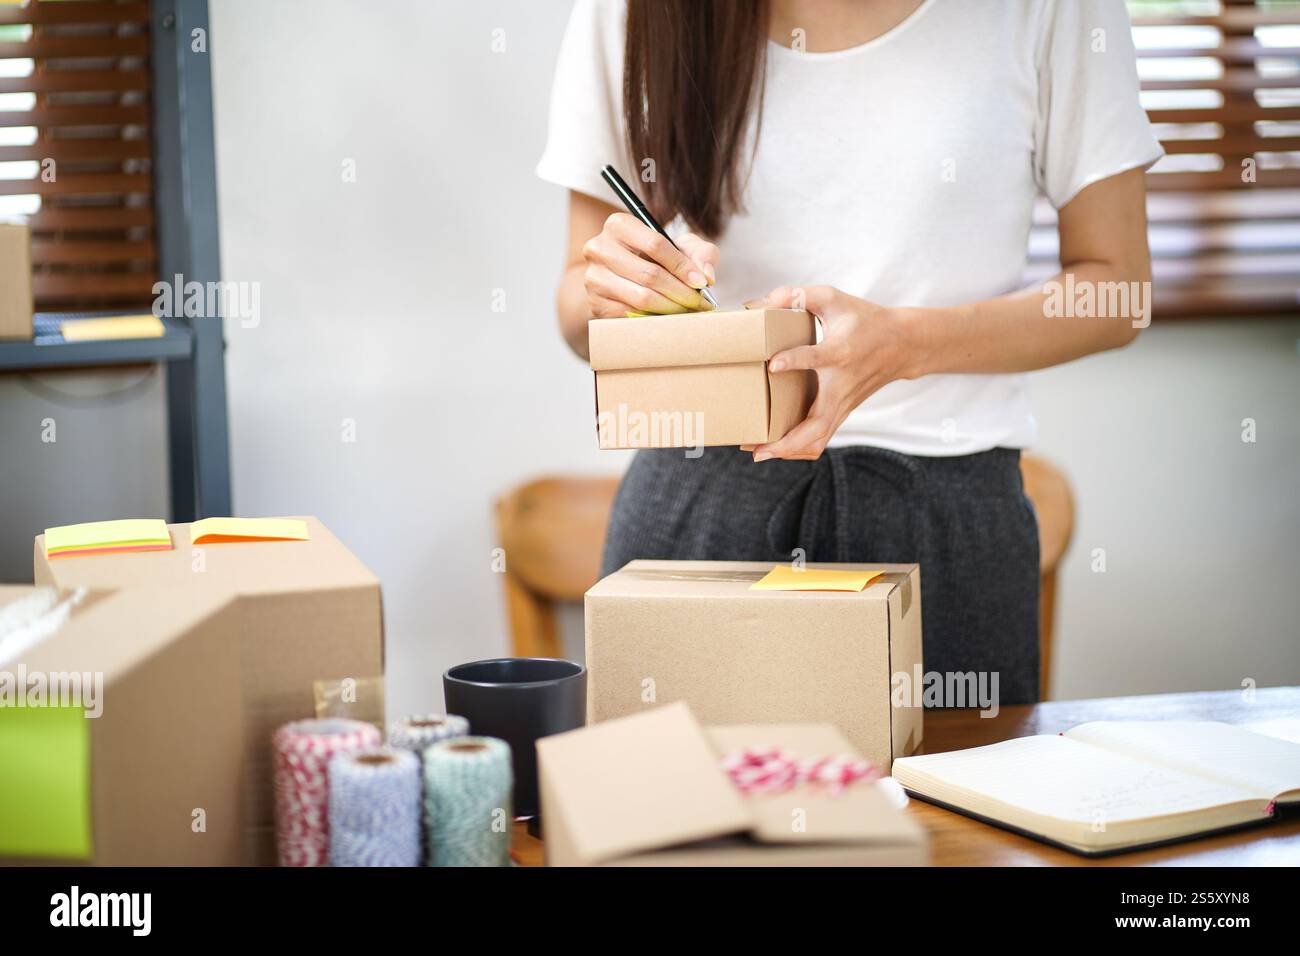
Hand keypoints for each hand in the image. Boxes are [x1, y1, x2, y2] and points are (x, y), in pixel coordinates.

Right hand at [582, 213, 718, 316]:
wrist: (623, 276)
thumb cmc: (658, 259)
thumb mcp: (682, 246)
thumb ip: (702, 253)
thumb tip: (706, 277)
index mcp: (618, 225)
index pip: (655, 244)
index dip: (682, 266)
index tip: (702, 283)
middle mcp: (599, 249)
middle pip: (649, 274)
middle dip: (680, 292)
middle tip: (700, 304)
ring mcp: (594, 278)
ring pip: (641, 298)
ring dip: (671, 308)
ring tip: (688, 311)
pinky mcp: (595, 304)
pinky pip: (631, 316)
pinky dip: (654, 319)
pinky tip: (668, 317)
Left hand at [746, 285, 916, 460]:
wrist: (903, 344)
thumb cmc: (865, 319)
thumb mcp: (834, 298)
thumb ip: (797, 295)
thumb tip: (758, 303)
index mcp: (840, 352)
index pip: (817, 357)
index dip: (794, 360)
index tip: (772, 364)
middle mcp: (842, 385)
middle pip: (817, 424)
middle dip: (786, 440)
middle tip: (755, 446)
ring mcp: (844, 404)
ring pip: (818, 440)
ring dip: (788, 450)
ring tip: (758, 452)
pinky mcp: (843, 412)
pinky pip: (821, 439)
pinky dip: (799, 448)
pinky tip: (776, 448)